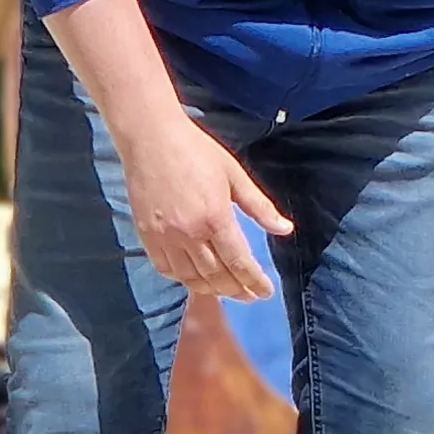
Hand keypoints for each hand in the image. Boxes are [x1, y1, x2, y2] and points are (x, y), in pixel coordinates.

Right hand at [122, 114, 290, 302]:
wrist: (151, 138)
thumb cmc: (197, 150)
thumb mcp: (235, 175)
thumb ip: (260, 207)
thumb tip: (286, 230)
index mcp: (215, 217)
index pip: (239, 262)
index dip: (254, 282)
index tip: (266, 293)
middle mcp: (189, 233)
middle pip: (216, 276)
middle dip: (237, 291)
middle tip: (250, 295)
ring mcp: (165, 237)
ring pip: (191, 278)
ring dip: (212, 289)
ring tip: (227, 290)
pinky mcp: (147, 235)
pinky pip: (167, 269)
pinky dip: (184, 279)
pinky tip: (196, 278)